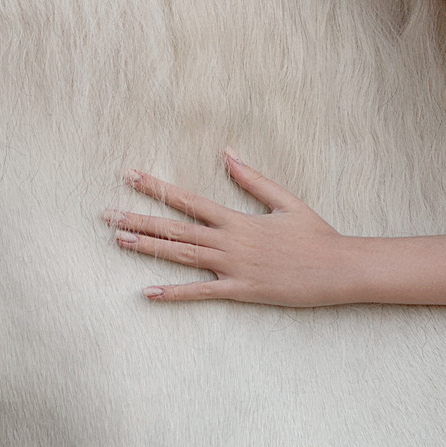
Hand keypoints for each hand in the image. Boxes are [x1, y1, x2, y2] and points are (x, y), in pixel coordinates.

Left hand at [105, 152, 354, 305]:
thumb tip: (227, 153)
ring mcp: (233, 267)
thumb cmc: (315, 235)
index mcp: (237, 218)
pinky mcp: (241, 291)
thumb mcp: (285, 200)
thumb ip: (252, 179)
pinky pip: (201, 293)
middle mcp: (229, 241)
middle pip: (175, 229)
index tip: (129, 176)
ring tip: (117, 241)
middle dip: (139, 219)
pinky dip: (174, 293)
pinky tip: (149, 292)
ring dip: (147, 249)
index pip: (188, 200)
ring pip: (181, 257)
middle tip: (106, 215)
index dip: (157, 188)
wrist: (339, 268)